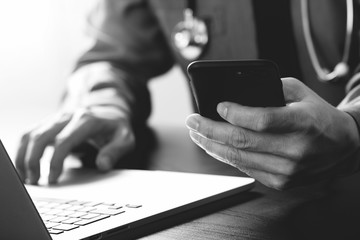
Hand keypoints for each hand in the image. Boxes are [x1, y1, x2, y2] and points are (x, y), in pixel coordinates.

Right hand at [15, 105, 134, 184]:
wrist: (109, 111)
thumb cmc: (116, 127)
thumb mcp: (125, 138)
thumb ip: (116, 151)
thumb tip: (103, 165)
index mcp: (87, 120)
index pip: (64, 140)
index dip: (55, 161)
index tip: (53, 179)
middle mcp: (68, 116)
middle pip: (41, 136)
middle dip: (33, 161)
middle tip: (35, 182)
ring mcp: (57, 118)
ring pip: (31, 134)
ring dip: (24, 156)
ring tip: (27, 178)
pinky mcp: (50, 122)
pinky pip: (29, 133)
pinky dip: (22, 149)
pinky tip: (22, 165)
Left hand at [186, 78, 359, 189]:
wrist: (345, 148)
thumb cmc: (320, 117)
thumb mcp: (302, 93)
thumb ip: (272, 88)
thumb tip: (236, 93)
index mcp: (303, 123)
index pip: (262, 120)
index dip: (235, 113)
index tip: (217, 106)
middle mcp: (295, 150)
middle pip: (241, 141)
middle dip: (210, 130)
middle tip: (192, 121)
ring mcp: (288, 171)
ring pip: (238, 158)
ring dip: (211, 145)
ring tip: (196, 134)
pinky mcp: (281, 183)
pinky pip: (246, 169)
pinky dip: (226, 157)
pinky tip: (214, 147)